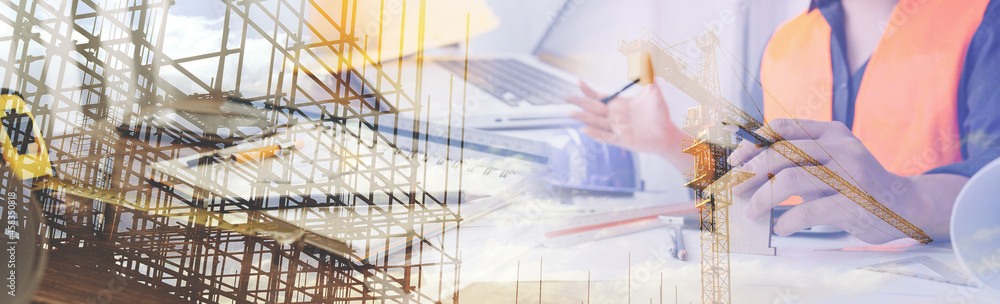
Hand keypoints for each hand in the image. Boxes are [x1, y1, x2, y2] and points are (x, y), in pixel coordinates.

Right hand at [565, 79, 689, 169]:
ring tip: (570, 113)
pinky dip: (595, 134)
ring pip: (595, 122)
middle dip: (578, 103)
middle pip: (592, 108)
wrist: (667, 132)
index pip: (598, 97)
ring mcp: (616, 129)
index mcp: (618, 105)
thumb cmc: (659, 113)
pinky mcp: (621, 140)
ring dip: (583, 117)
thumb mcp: (653, 91)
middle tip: (564, 97)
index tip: (578, 82)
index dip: (588, 90)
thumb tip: (647, 56)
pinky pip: (605, 137)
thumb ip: (648, 75)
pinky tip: (585, 129)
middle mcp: (614, 116)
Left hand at [729, 119, 964, 243]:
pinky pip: (809, 211)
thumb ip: (798, 158)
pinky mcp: (854, 204)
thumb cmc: (856, 184)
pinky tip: (781, 227)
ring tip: (753, 212)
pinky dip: (788, 221)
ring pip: (791, 180)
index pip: (783, 127)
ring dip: (764, 198)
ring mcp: (850, 175)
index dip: (754, 143)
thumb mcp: (830, 161)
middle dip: (751, 172)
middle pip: (782, 153)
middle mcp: (841, 148)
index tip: (736, 160)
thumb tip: (748, 166)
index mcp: (832, 133)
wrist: (906, 205)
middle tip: (737, 189)